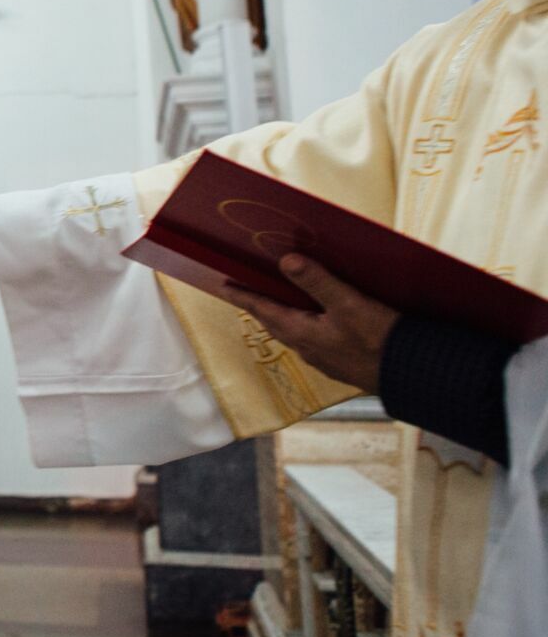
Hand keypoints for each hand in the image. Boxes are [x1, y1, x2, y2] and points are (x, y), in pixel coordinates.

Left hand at [217, 255, 396, 392]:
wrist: (413, 375)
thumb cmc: (379, 342)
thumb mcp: (348, 305)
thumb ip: (317, 282)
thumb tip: (286, 261)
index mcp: (301, 333)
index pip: (262, 309)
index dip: (242, 296)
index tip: (223, 286)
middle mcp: (307, 348)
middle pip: (274, 322)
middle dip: (259, 305)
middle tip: (245, 291)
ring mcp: (325, 357)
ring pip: (294, 332)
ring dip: (282, 315)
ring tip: (278, 301)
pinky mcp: (342, 361)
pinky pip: (314, 339)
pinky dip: (306, 325)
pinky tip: (319, 321)